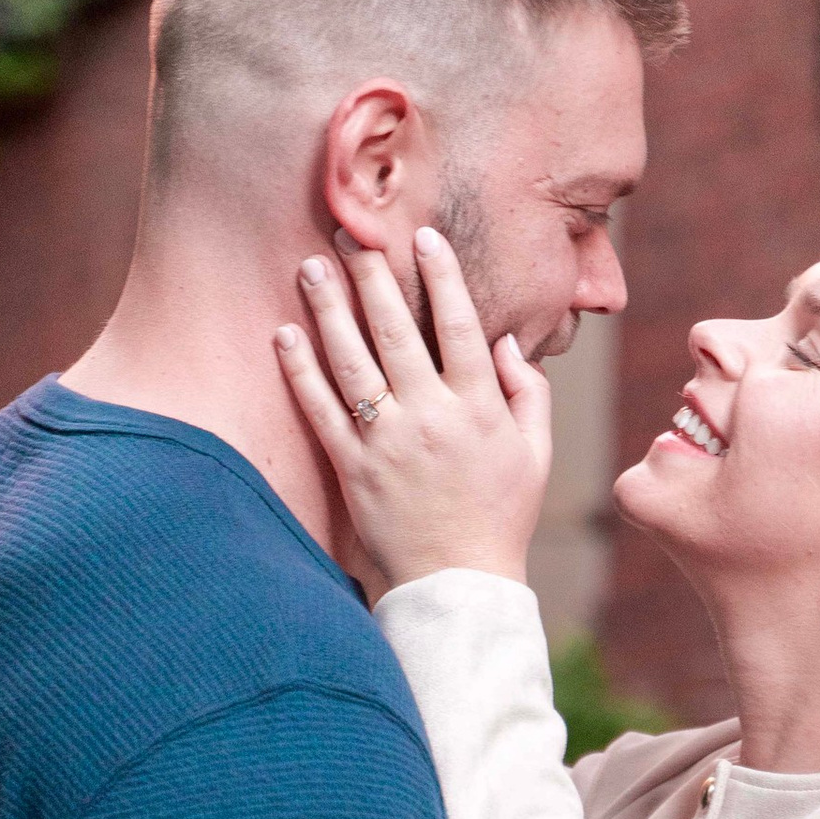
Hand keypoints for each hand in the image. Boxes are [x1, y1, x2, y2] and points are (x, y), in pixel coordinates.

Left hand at [274, 227, 551, 587]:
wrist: (459, 583)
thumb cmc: (501, 516)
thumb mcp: (535, 454)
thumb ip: (528, 393)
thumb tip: (506, 342)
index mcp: (478, 409)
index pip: (458, 326)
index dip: (441, 276)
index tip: (422, 235)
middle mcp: (430, 417)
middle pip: (395, 330)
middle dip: (371, 276)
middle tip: (350, 234)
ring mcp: (386, 442)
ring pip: (351, 361)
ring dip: (328, 309)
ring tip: (311, 267)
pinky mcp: (352, 469)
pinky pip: (320, 410)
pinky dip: (299, 371)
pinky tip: (284, 335)